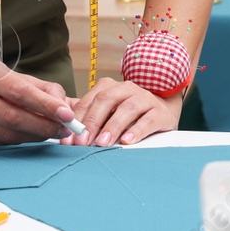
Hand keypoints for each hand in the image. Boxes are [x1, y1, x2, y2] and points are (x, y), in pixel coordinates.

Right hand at [0, 58, 76, 145]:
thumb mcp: (7, 72)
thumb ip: (37, 87)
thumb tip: (65, 105)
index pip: (20, 91)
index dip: (46, 105)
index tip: (67, 114)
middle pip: (13, 117)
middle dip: (44, 126)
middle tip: (65, 129)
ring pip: (6, 135)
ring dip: (34, 136)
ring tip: (52, 133)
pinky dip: (19, 141)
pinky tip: (31, 136)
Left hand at [66, 78, 180, 146]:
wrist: (162, 113)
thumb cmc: (128, 117)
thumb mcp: (108, 115)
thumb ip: (90, 120)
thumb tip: (68, 136)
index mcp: (110, 87)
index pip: (90, 100)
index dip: (77, 119)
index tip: (69, 139)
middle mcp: (127, 88)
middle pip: (107, 99)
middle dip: (92, 121)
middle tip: (83, 142)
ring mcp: (145, 98)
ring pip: (128, 108)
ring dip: (113, 126)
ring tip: (102, 143)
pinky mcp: (160, 112)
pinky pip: (148, 119)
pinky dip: (137, 130)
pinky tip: (127, 141)